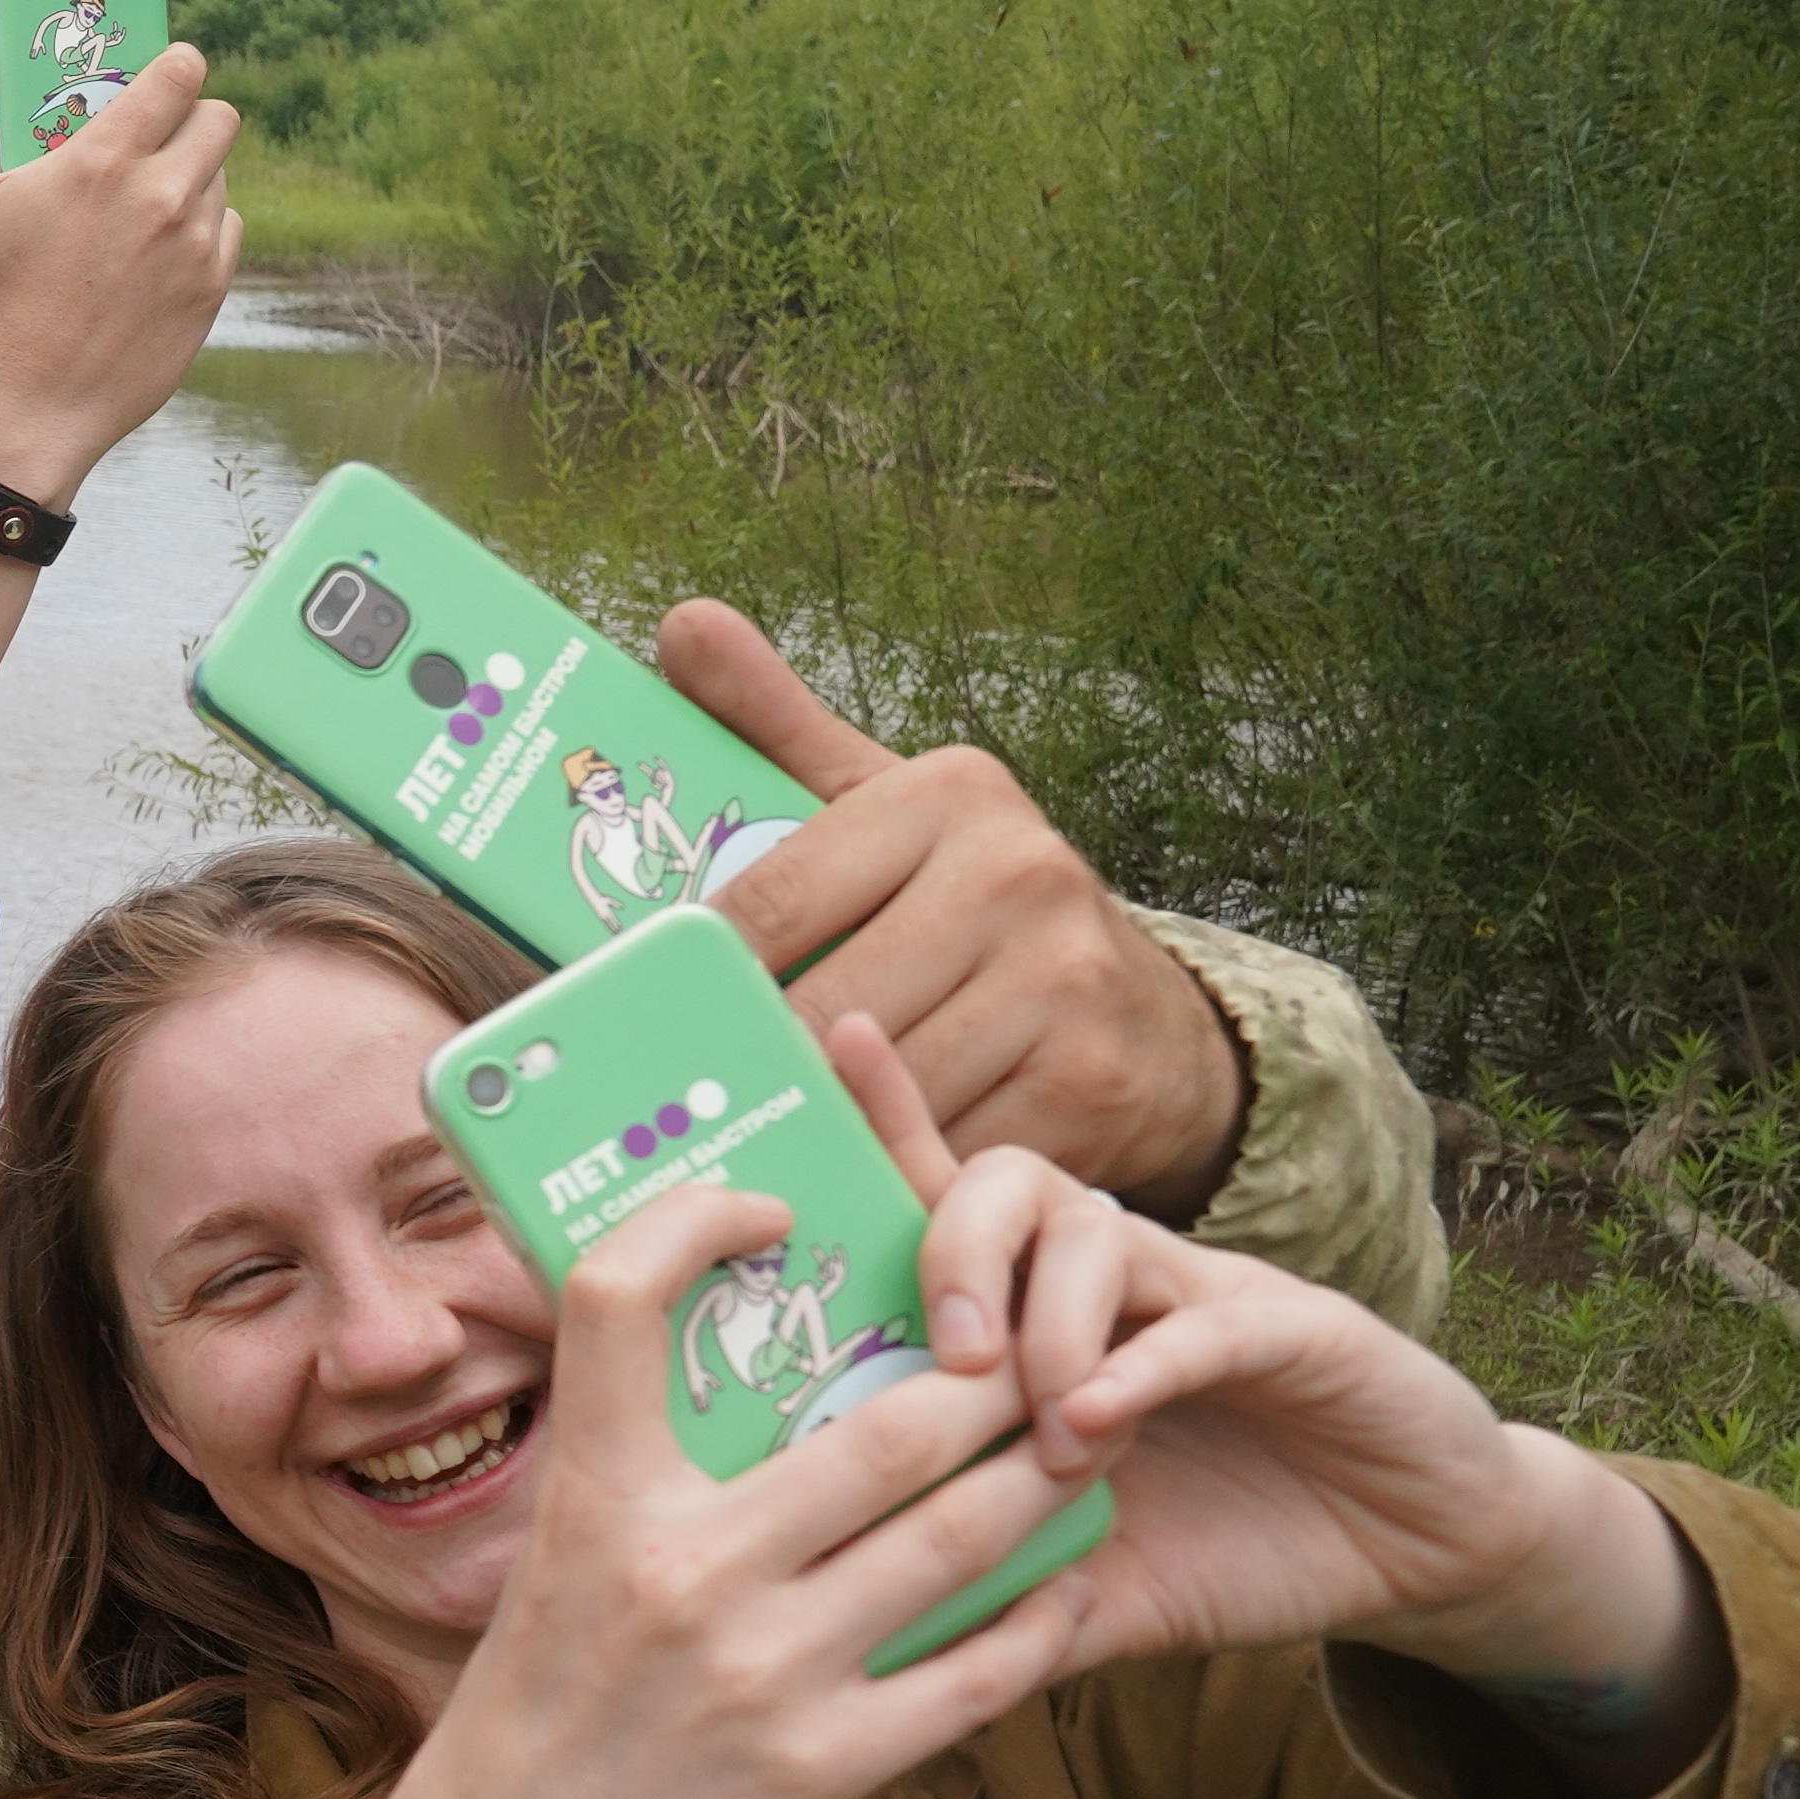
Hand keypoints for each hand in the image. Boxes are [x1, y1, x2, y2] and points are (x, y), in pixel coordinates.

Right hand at [0, 32, 240, 503]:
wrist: (26, 408)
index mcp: (104, 160)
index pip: (181, 72)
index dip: (174, 64)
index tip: (157, 76)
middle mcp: (164, 194)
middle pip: (218, 117)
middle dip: (189, 117)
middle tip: (152, 140)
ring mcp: (196, 244)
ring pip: (220, 177)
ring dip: (191, 177)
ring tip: (142, 208)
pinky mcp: (212, 290)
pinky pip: (226, 232)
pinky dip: (200, 232)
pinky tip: (154, 255)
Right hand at [347, 1174, 1107, 1798]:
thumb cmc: (541, 1691)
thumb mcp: (560, 1551)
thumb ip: (648, 1464)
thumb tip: (765, 1355)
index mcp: (596, 1494)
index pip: (622, 1295)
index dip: (698, 1215)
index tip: (772, 1209)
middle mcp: (681, 1569)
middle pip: (891, 1423)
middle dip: (993, 1379)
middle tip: (1038, 1352)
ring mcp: (761, 1671)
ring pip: (966, 1538)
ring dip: (1047, 1481)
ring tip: (1082, 1447)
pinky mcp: (823, 1766)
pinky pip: (980, 1672)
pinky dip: (1042, 1619)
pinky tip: (1067, 1586)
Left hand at [669, 602, 1249, 1218]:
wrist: (1157, 1024)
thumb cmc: (981, 913)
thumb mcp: (886, 809)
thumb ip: (777, 726)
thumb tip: (680, 623)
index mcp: (950, 794)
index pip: (768, 898)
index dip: (694, 973)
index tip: (642, 1016)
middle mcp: (1018, 872)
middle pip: (817, 1008)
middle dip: (756, 1066)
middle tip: (696, 1105)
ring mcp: (1062, 979)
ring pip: (875, 1088)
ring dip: (821, 1131)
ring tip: (770, 1149)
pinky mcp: (1090, 1082)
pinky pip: (942, 1149)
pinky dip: (893, 1173)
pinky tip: (865, 1175)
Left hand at [834, 1021, 1722, 1755]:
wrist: (1414, 1557)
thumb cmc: (1238, 1545)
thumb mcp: (1094, 1588)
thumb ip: (995, 1600)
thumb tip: (870, 1649)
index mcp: (1049, 1320)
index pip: (947, 1203)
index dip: (886, 1122)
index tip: (819, 1042)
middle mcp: (1116, 1282)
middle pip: (1005, 1182)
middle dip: (951, 1247)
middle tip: (945, 1355)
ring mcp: (1204, 1296)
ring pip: (1093, 1231)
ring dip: (1044, 1324)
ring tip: (1039, 1427)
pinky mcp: (1296, 1331)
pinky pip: (1199, 1319)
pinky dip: (1136, 1367)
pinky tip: (1097, 1426)